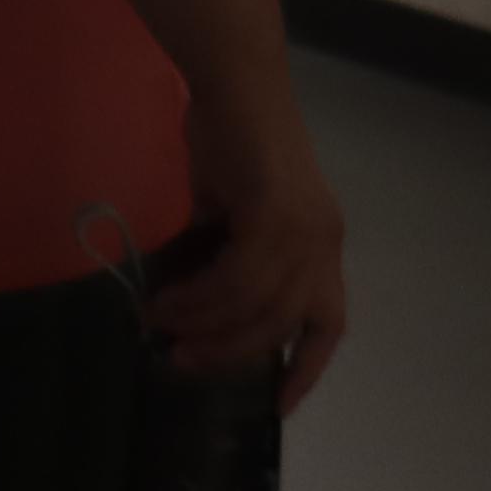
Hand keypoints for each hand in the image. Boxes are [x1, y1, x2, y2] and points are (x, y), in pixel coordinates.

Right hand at [161, 94, 352, 407]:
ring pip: (257, 307)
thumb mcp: (233, 218)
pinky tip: (166, 299)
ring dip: (203, 325)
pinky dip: (198, 297)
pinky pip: (237, 279)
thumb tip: (191, 316)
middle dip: (230, 354)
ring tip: (160, 325)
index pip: (329, 323)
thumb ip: (226, 264)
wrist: (234, 83)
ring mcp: (306, 229)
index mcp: (322, 245)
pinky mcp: (278, 215)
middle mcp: (325, 242)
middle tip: (180, 360)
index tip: (277, 407)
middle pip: (283, 325)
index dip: (308, 369)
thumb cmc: (230, 142)